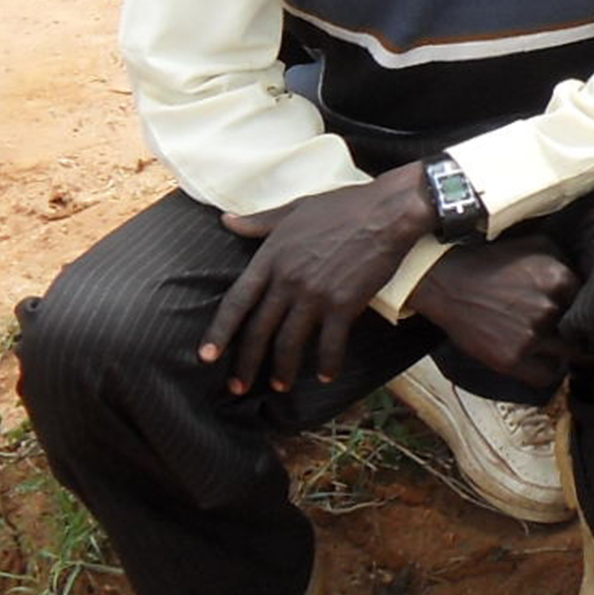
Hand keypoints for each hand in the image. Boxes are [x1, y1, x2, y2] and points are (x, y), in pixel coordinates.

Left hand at [201, 166, 436, 394]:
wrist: (387, 212)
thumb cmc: (342, 207)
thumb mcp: (294, 209)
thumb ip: (259, 222)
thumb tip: (226, 221)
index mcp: (271, 257)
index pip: (236, 301)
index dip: (219, 332)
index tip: (206, 357)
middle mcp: (288, 280)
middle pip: (259, 330)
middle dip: (245, 364)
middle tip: (237, 388)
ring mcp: (315, 294)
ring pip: (290, 343)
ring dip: (283, 370)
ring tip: (279, 386)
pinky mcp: (344, 305)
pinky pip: (330, 344)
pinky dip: (327, 364)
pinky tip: (326, 375)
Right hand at [405, 236, 583, 389]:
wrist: (449, 283)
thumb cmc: (494, 262)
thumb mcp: (536, 244)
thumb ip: (567, 260)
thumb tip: (592, 276)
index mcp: (558, 278)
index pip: (593, 301)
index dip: (589, 307)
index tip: (585, 311)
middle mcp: (548, 308)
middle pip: (585, 330)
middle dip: (583, 332)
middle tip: (581, 334)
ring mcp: (530, 336)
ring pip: (570, 355)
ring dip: (569, 352)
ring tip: (564, 348)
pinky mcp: (511, 359)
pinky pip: (546, 376)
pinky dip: (549, 371)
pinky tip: (545, 360)